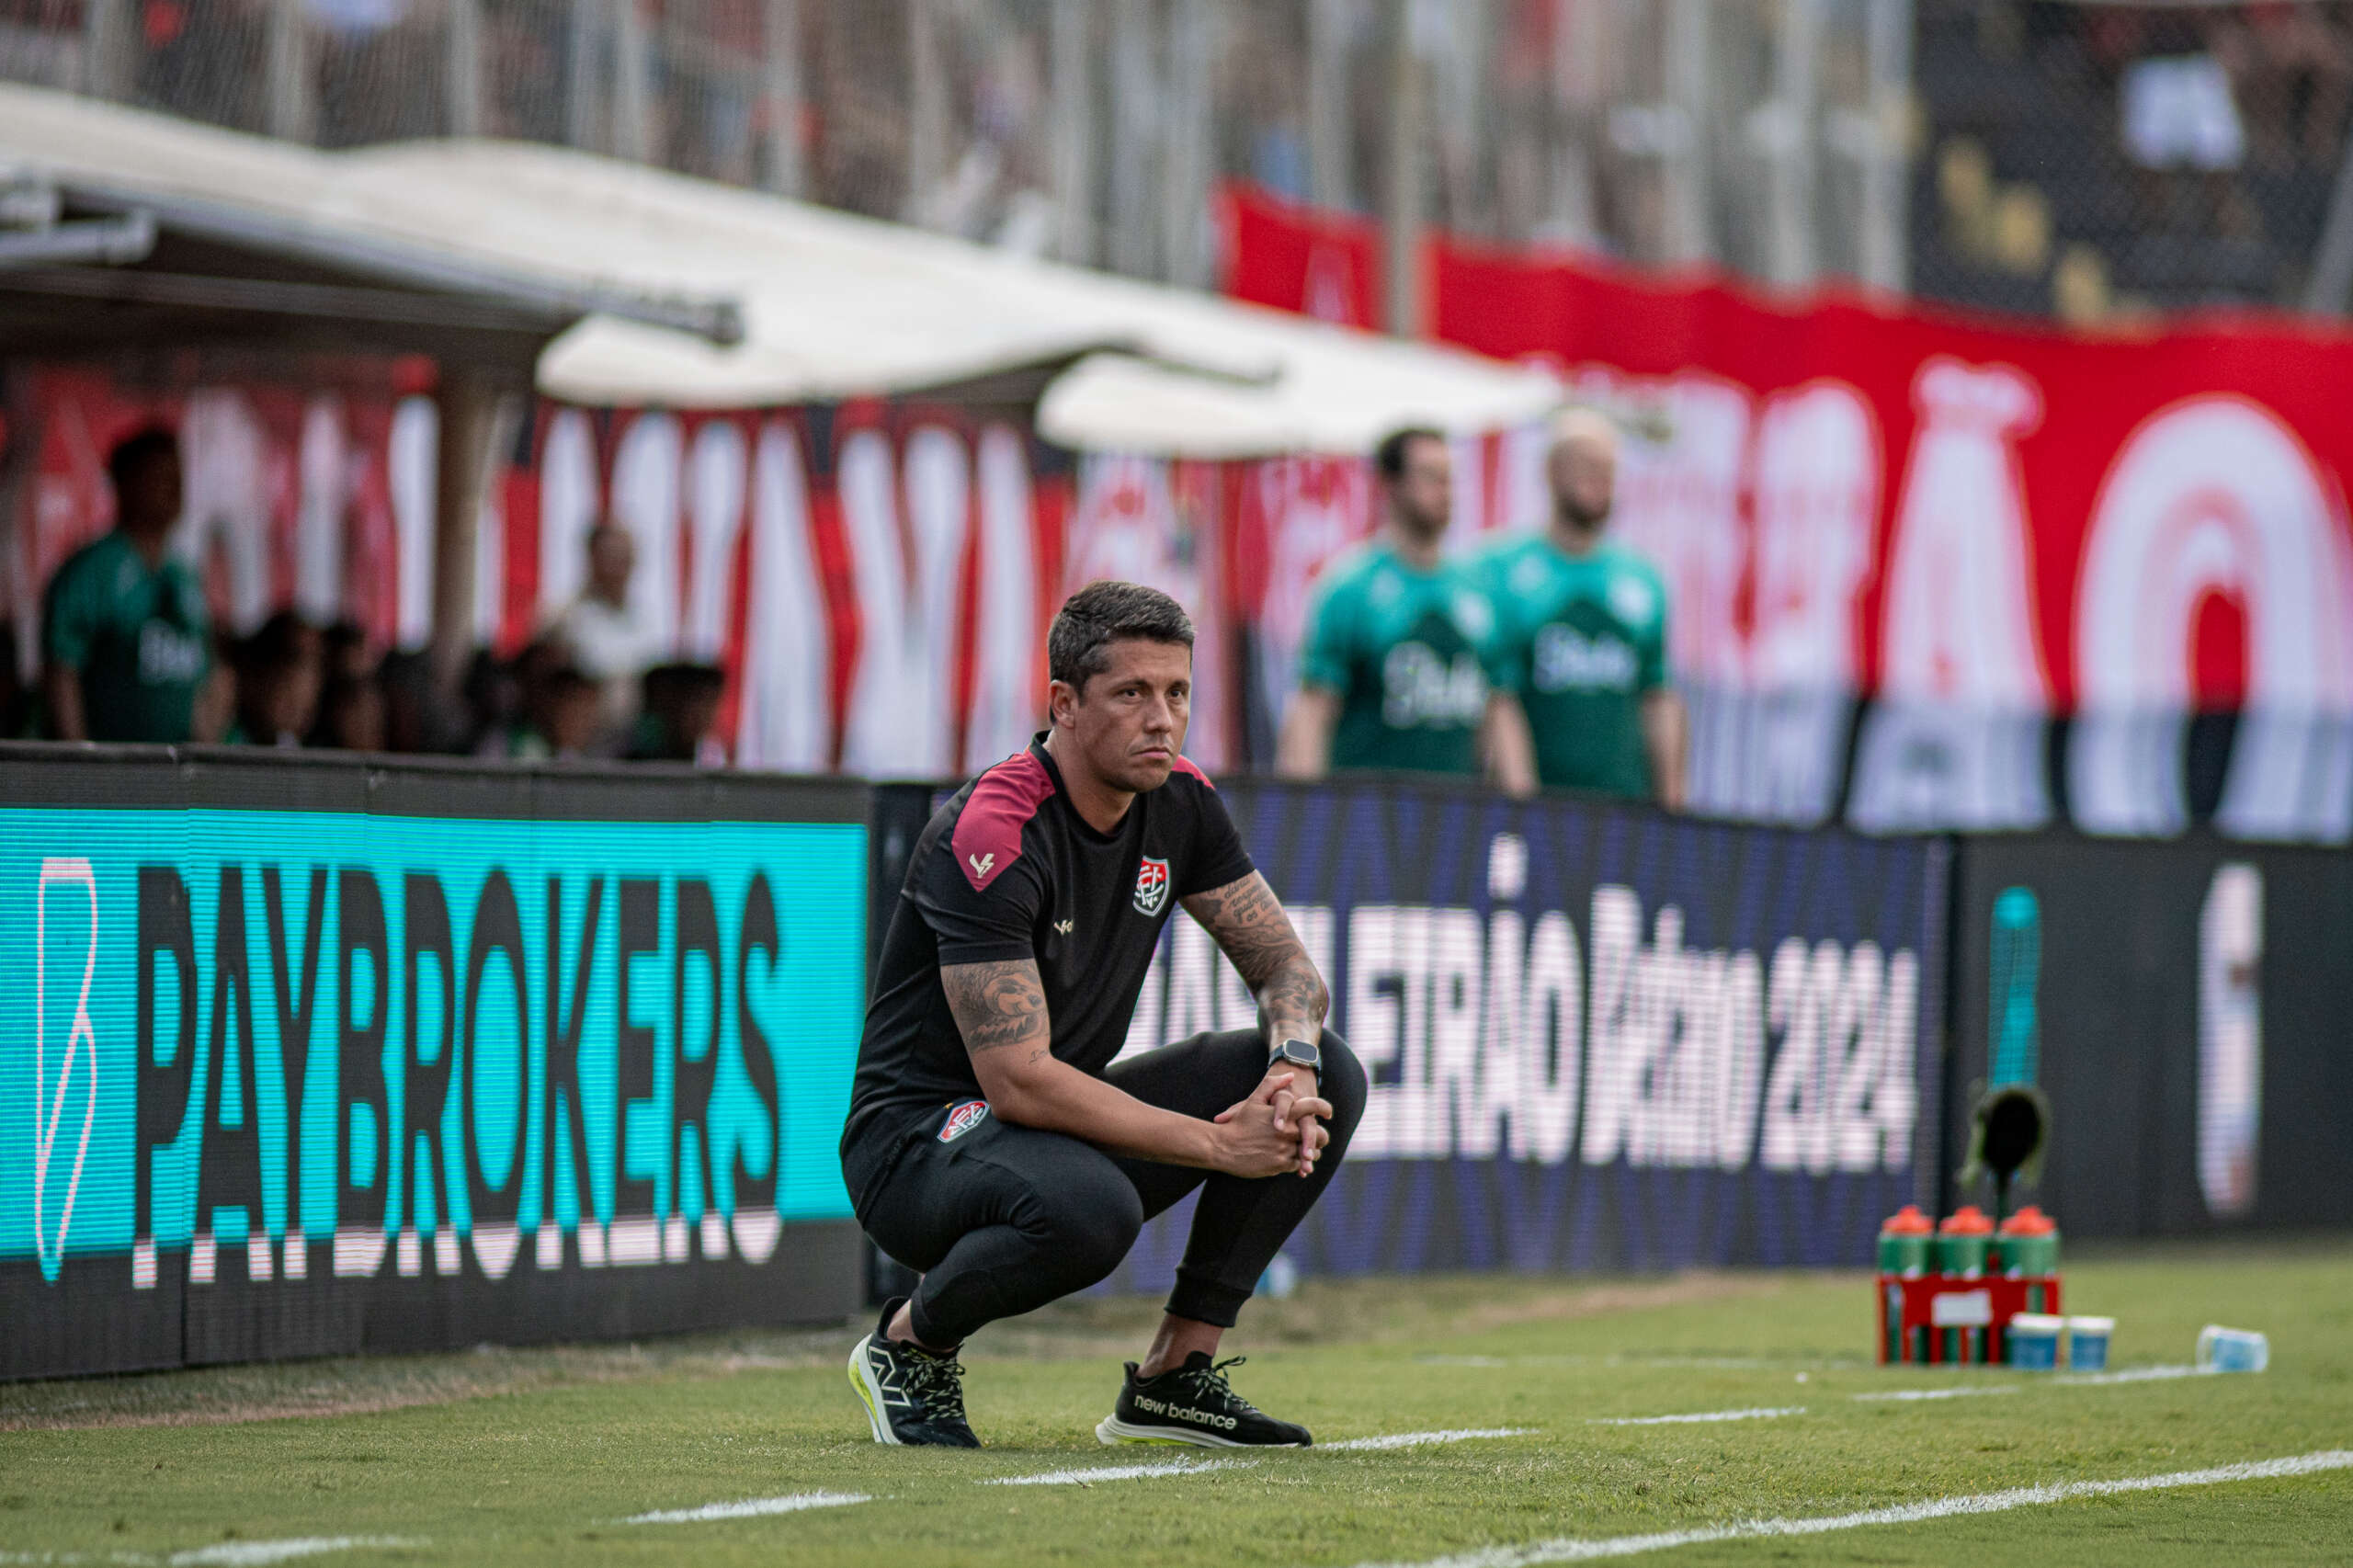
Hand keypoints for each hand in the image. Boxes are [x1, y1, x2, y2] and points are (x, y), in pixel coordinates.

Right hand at [1213, 1071, 1331, 1178]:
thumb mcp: (1253, 1100)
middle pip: (1320, 1135)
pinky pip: (1298, 1165)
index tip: (1328, 1113)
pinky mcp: (1280, 1165)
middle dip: (1320, 1136)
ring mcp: (1285, 1150)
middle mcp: (1288, 1132)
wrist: (1223, 1147)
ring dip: (1311, 1151)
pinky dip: (1298, 1162)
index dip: (1324, 1108)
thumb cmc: (1239, 1123)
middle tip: (1318, 1136)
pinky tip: (1293, 1158)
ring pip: (1311, 1153)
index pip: (1313, 1107)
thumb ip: (1272, 1084)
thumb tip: (1291, 1075)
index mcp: (1285, 1114)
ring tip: (1306, 1149)